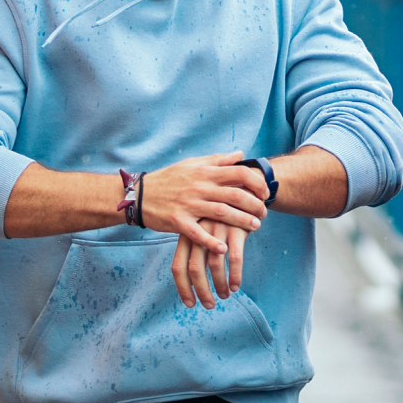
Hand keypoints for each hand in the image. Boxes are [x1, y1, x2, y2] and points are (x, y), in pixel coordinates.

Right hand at [142, 152, 269, 249]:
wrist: (138, 195)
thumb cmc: (169, 179)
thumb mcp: (192, 164)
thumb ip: (218, 160)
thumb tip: (241, 154)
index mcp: (204, 172)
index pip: (238, 173)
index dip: (256, 183)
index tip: (264, 193)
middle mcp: (199, 187)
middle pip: (235, 194)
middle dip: (254, 205)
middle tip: (264, 214)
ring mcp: (189, 204)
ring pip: (222, 213)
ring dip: (242, 221)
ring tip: (256, 227)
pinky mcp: (178, 221)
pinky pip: (198, 233)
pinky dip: (211, 242)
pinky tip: (224, 248)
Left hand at [173, 223, 247, 306]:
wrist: (240, 189)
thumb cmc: (219, 215)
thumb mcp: (202, 227)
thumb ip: (195, 248)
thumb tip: (192, 281)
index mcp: (187, 234)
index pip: (178, 266)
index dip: (183, 288)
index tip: (190, 304)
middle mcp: (199, 232)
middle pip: (195, 269)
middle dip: (202, 292)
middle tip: (209, 305)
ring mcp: (217, 230)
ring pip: (215, 266)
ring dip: (220, 285)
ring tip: (225, 295)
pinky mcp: (236, 229)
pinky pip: (235, 259)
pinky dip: (235, 276)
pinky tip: (236, 286)